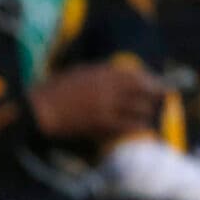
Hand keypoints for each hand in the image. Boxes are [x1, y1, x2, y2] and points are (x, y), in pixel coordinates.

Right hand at [30, 62, 163, 142]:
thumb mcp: (79, 72)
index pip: (137, 76)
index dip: (151, 81)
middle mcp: (109, 88)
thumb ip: (101, 73)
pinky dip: (138, 126)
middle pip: (144, 92)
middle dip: (155, 97)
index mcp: (102, 73)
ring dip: (146, 112)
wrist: (40, 111)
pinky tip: (142, 127)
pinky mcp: (103, 124)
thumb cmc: (55, 90)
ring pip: (140, 109)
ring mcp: (107, 106)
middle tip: (159, 101)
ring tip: (148, 115)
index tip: (158, 86)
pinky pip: (129, 125)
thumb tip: (123, 77)